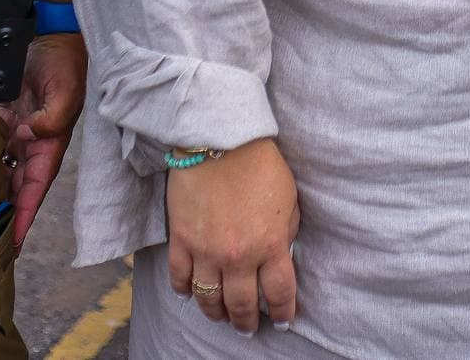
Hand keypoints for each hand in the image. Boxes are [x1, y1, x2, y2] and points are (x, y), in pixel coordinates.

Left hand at [0, 33, 85, 247]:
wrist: (48, 35)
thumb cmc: (63, 62)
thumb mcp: (64, 89)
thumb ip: (53, 116)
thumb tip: (34, 134)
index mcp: (49, 145)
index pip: (35, 190)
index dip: (24, 218)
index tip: (13, 246)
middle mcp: (32, 145)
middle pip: (15, 190)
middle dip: (5, 219)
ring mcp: (15, 134)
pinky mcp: (0, 121)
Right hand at [165, 136, 298, 333]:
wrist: (221, 139)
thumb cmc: (260, 164)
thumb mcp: (289, 199)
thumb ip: (285, 231)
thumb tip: (281, 253)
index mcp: (271, 245)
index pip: (279, 293)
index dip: (282, 313)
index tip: (282, 321)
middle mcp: (239, 256)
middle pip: (242, 304)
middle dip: (246, 322)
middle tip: (247, 328)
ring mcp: (207, 251)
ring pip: (209, 299)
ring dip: (216, 313)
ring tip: (221, 317)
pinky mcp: (182, 240)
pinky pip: (180, 278)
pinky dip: (184, 291)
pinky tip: (190, 294)